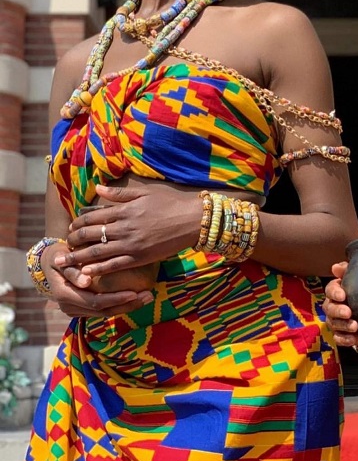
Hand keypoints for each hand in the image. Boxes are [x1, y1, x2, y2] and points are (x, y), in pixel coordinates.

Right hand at [42, 241, 153, 316]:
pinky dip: (121, 304)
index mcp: (65, 296)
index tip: (135, 293)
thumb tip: (86, 281)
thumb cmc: (60, 256)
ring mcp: (77, 310)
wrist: (50, 263)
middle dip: (128, 305)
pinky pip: (104, 309)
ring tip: (147, 297)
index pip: (95, 302)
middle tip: (148, 295)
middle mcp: (70, 308)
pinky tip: (137, 296)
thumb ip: (72, 271)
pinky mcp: (84, 309)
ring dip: (128, 306)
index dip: (116, 299)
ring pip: (106, 313)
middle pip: (104, 311)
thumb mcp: (62, 260)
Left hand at [56, 184, 202, 280]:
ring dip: (77, 257)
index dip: (78, 222)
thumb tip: (97, 187)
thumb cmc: (169, 204)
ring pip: (97, 251)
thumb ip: (119, 193)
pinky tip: (85, 273)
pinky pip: (113, 265)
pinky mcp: (138, 258)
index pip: (92, 216)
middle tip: (63, 244)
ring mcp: (130, 244)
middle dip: (73, 240)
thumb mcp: (144, 193)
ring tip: (62, 263)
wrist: (191, 220)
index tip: (71, 226)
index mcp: (124, 210)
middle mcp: (123, 227)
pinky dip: (97, 270)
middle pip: (90, 234)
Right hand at [323, 262, 357, 335]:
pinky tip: (353, 340)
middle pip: (329, 308)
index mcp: (336, 291)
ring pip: (333, 324)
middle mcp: (332, 305)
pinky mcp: (341, 334)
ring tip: (355, 327)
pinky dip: (344, 339)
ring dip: (342, 326)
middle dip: (337, 311)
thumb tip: (336, 267)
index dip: (334, 293)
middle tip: (348, 313)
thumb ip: (348, 270)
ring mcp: (335, 321)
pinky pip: (338, 338)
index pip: (330, 290)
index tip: (343, 295)